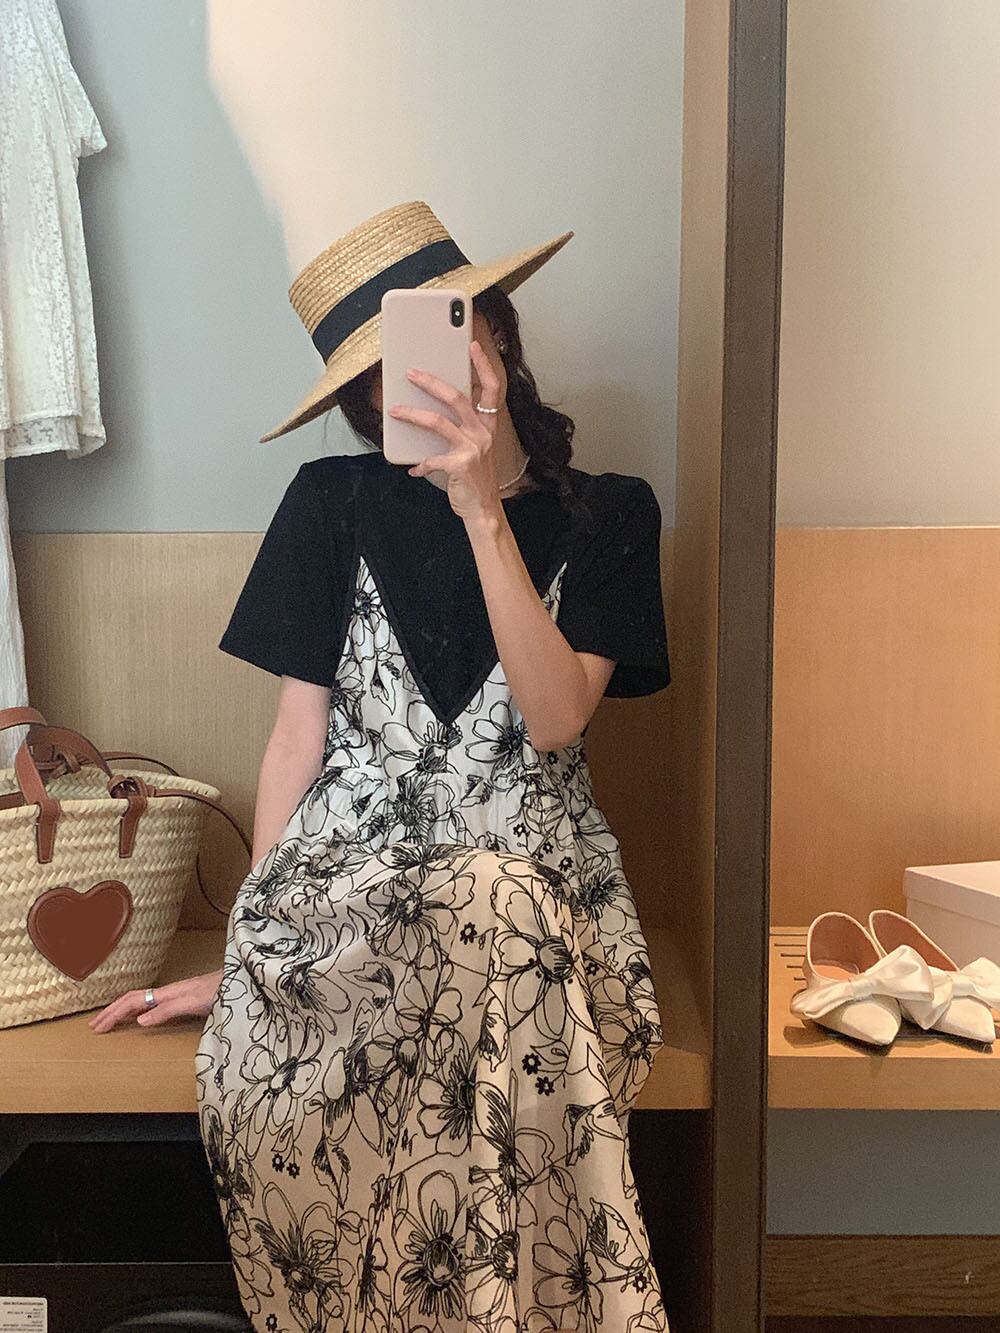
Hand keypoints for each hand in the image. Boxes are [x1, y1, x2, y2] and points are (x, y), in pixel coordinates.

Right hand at [86, 968, 223, 1031]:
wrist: (243, 981)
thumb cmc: (222, 990)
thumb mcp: (195, 1002)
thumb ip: (169, 1010)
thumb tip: (140, 1021)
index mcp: (168, 992)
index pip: (133, 1002)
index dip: (114, 1014)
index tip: (98, 1027)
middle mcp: (170, 991)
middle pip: (134, 999)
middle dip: (113, 1011)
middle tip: (95, 1026)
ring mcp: (177, 994)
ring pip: (143, 1000)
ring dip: (123, 1010)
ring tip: (110, 1020)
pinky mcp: (185, 998)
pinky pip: (154, 1003)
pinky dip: (139, 1010)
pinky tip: (141, 1016)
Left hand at [387, 339, 505, 524]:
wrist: (483, 510)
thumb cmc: (474, 477)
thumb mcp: (472, 448)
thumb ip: (457, 428)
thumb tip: (427, 411)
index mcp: (487, 425)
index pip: (491, 388)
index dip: (483, 366)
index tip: (473, 346)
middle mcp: (483, 433)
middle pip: (457, 397)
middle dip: (431, 382)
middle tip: (411, 372)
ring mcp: (473, 448)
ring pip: (438, 422)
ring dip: (413, 414)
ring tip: (395, 410)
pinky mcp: (460, 465)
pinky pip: (432, 458)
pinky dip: (419, 464)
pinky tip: (413, 469)